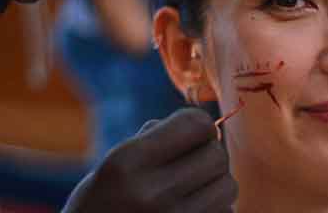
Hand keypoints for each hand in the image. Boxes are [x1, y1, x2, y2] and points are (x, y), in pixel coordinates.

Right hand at [62, 109, 236, 212]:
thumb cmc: (99, 205)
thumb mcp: (111, 165)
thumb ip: (153, 138)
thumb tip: (204, 125)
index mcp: (127, 162)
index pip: (197, 124)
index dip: (200, 125)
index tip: (191, 135)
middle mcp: (150, 193)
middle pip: (217, 155)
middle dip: (208, 154)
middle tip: (191, 165)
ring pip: (228, 186)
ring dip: (216, 184)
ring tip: (194, 190)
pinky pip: (226, 212)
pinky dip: (216, 209)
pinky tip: (193, 210)